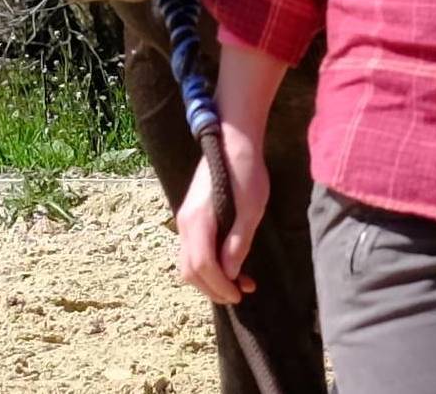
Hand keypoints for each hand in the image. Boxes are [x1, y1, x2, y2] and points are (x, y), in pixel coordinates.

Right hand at [175, 130, 269, 306]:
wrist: (234, 141)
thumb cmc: (246, 172)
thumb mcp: (250, 210)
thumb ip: (238, 242)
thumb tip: (229, 273)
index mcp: (198, 221)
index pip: (202, 266)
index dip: (220, 286)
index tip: (239, 294)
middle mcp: (185, 223)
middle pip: (190, 270)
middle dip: (213, 288)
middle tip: (239, 294)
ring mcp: (185, 220)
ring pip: (189, 262)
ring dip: (211, 279)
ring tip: (238, 283)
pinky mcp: (192, 217)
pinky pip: (193, 250)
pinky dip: (208, 265)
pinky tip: (229, 265)